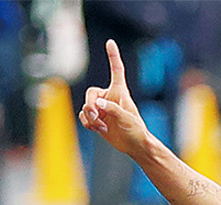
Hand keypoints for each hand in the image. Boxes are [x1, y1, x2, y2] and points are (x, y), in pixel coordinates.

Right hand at [79, 39, 145, 155]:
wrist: (134, 146)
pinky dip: (88, 123)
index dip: (113, 56)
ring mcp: (102, 108)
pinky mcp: (97, 119)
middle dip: (90, 106)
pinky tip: (99, 129)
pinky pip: (84, 117)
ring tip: (102, 127)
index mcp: (119, 92)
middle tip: (95, 116)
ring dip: (90, 118)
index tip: (110, 42)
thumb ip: (113, 109)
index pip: (116, 70)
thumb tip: (97, 104)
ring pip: (85, 107)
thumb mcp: (127, 119)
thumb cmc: (136, 131)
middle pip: (90, 94)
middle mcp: (109, 97)